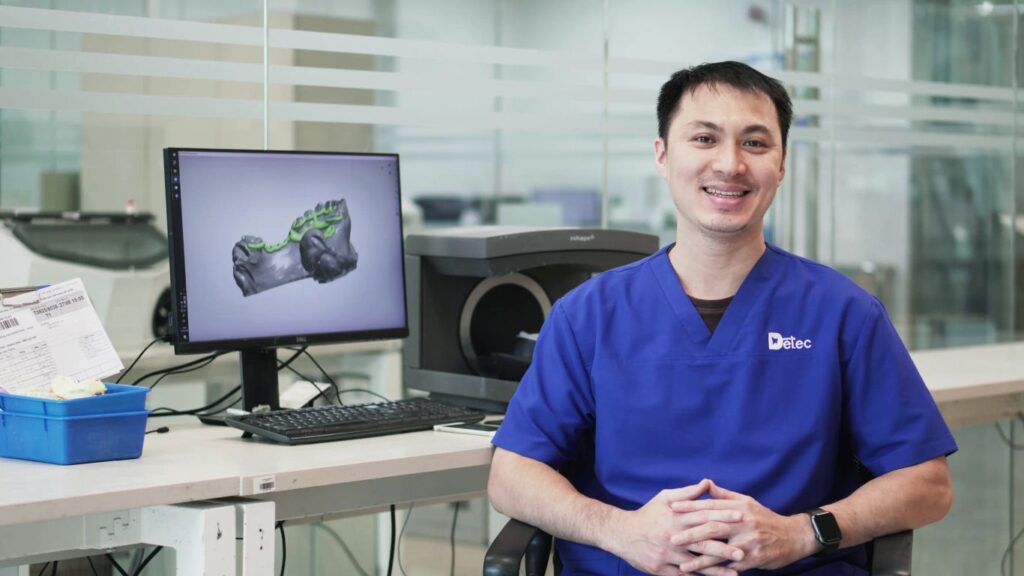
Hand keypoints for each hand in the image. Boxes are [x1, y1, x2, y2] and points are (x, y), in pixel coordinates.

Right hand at [607, 479, 743, 575]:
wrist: (621, 533)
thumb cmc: (647, 514)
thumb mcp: (665, 498)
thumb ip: (687, 493)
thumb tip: (707, 483)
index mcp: (676, 517)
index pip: (704, 516)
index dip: (723, 516)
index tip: (742, 517)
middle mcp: (673, 537)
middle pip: (702, 543)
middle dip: (724, 548)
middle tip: (744, 552)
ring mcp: (667, 555)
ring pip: (695, 563)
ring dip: (716, 570)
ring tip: (735, 574)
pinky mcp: (661, 569)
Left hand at [670, 481, 817, 571]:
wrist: (794, 536)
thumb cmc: (765, 519)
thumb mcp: (747, 502)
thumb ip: (724, 495)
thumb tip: (705, 483)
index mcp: (739, 507)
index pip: (710, 505)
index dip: (690, 506)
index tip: (671, 507)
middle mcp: (742, 522)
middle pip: (712, 526)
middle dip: (689, 533)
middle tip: (670, 537)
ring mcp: (749, 541)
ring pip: (720, 549)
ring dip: (699, 558)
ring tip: (682, 564)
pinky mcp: (754, 558)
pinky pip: (732, 566)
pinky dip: (718, 571)